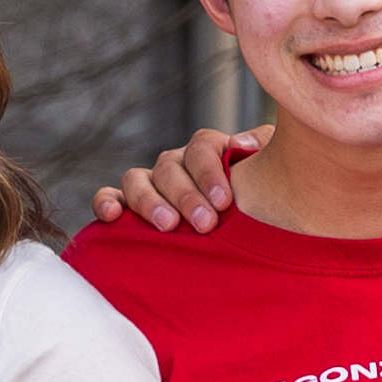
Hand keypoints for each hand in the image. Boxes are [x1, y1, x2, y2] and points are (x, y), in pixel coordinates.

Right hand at [86, 127, 262, 234]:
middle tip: (205, 224)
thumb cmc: (264, 203)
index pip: (202, 147)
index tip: (225, 201)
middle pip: (169, 165)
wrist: (254, 235)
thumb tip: (245, 145)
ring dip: (150, 202)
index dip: (210, 172)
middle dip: (186, 195)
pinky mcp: (128, 207)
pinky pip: (111, 197)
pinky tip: (112, 216)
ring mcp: (151, 185)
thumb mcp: (275, 174)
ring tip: (168, 227)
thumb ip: (266, 151)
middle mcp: (177, 164)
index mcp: (210, 152)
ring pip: (136, 179)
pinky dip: (107, 203)